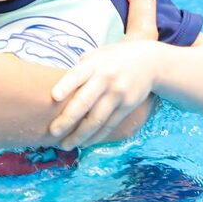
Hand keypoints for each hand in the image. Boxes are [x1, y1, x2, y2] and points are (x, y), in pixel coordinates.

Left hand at [51, 41, 166, 147]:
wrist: (149, 62)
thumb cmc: (113, 59)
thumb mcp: (96, 56)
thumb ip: (79, 71)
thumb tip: (56, 93)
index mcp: (94, 64)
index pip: (77, 75)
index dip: (66, 85)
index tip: (54, 97)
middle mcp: (106, 79)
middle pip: (85, 102)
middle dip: (68, 119)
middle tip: (53, 132)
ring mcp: (118, 93)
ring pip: (97, 119)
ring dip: (80, 135)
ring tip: (66, 145)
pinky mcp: (127, 106)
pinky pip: (109, 125)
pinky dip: (96, 136)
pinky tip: (85, 143)